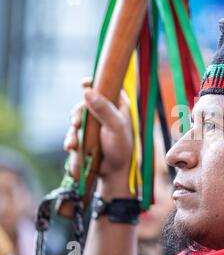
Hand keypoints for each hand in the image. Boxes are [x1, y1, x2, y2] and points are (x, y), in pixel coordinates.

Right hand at [64, 79, 133, 198]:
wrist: (114, 171)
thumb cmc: (121, 147)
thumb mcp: (115, 126)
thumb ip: (103, 109)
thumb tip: (87, 91)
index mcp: (117, 105)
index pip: (106, 87)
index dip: (94, 83)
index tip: (84, 83)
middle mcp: (104, 112)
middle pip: (85, 102)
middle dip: (78, 112)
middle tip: (76, 122)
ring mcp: (93, 124)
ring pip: (77, 118)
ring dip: (73, 129)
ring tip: (73, 143)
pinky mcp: (85, 136)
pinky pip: (73, 133)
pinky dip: (71, 139)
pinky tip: (71, 147)